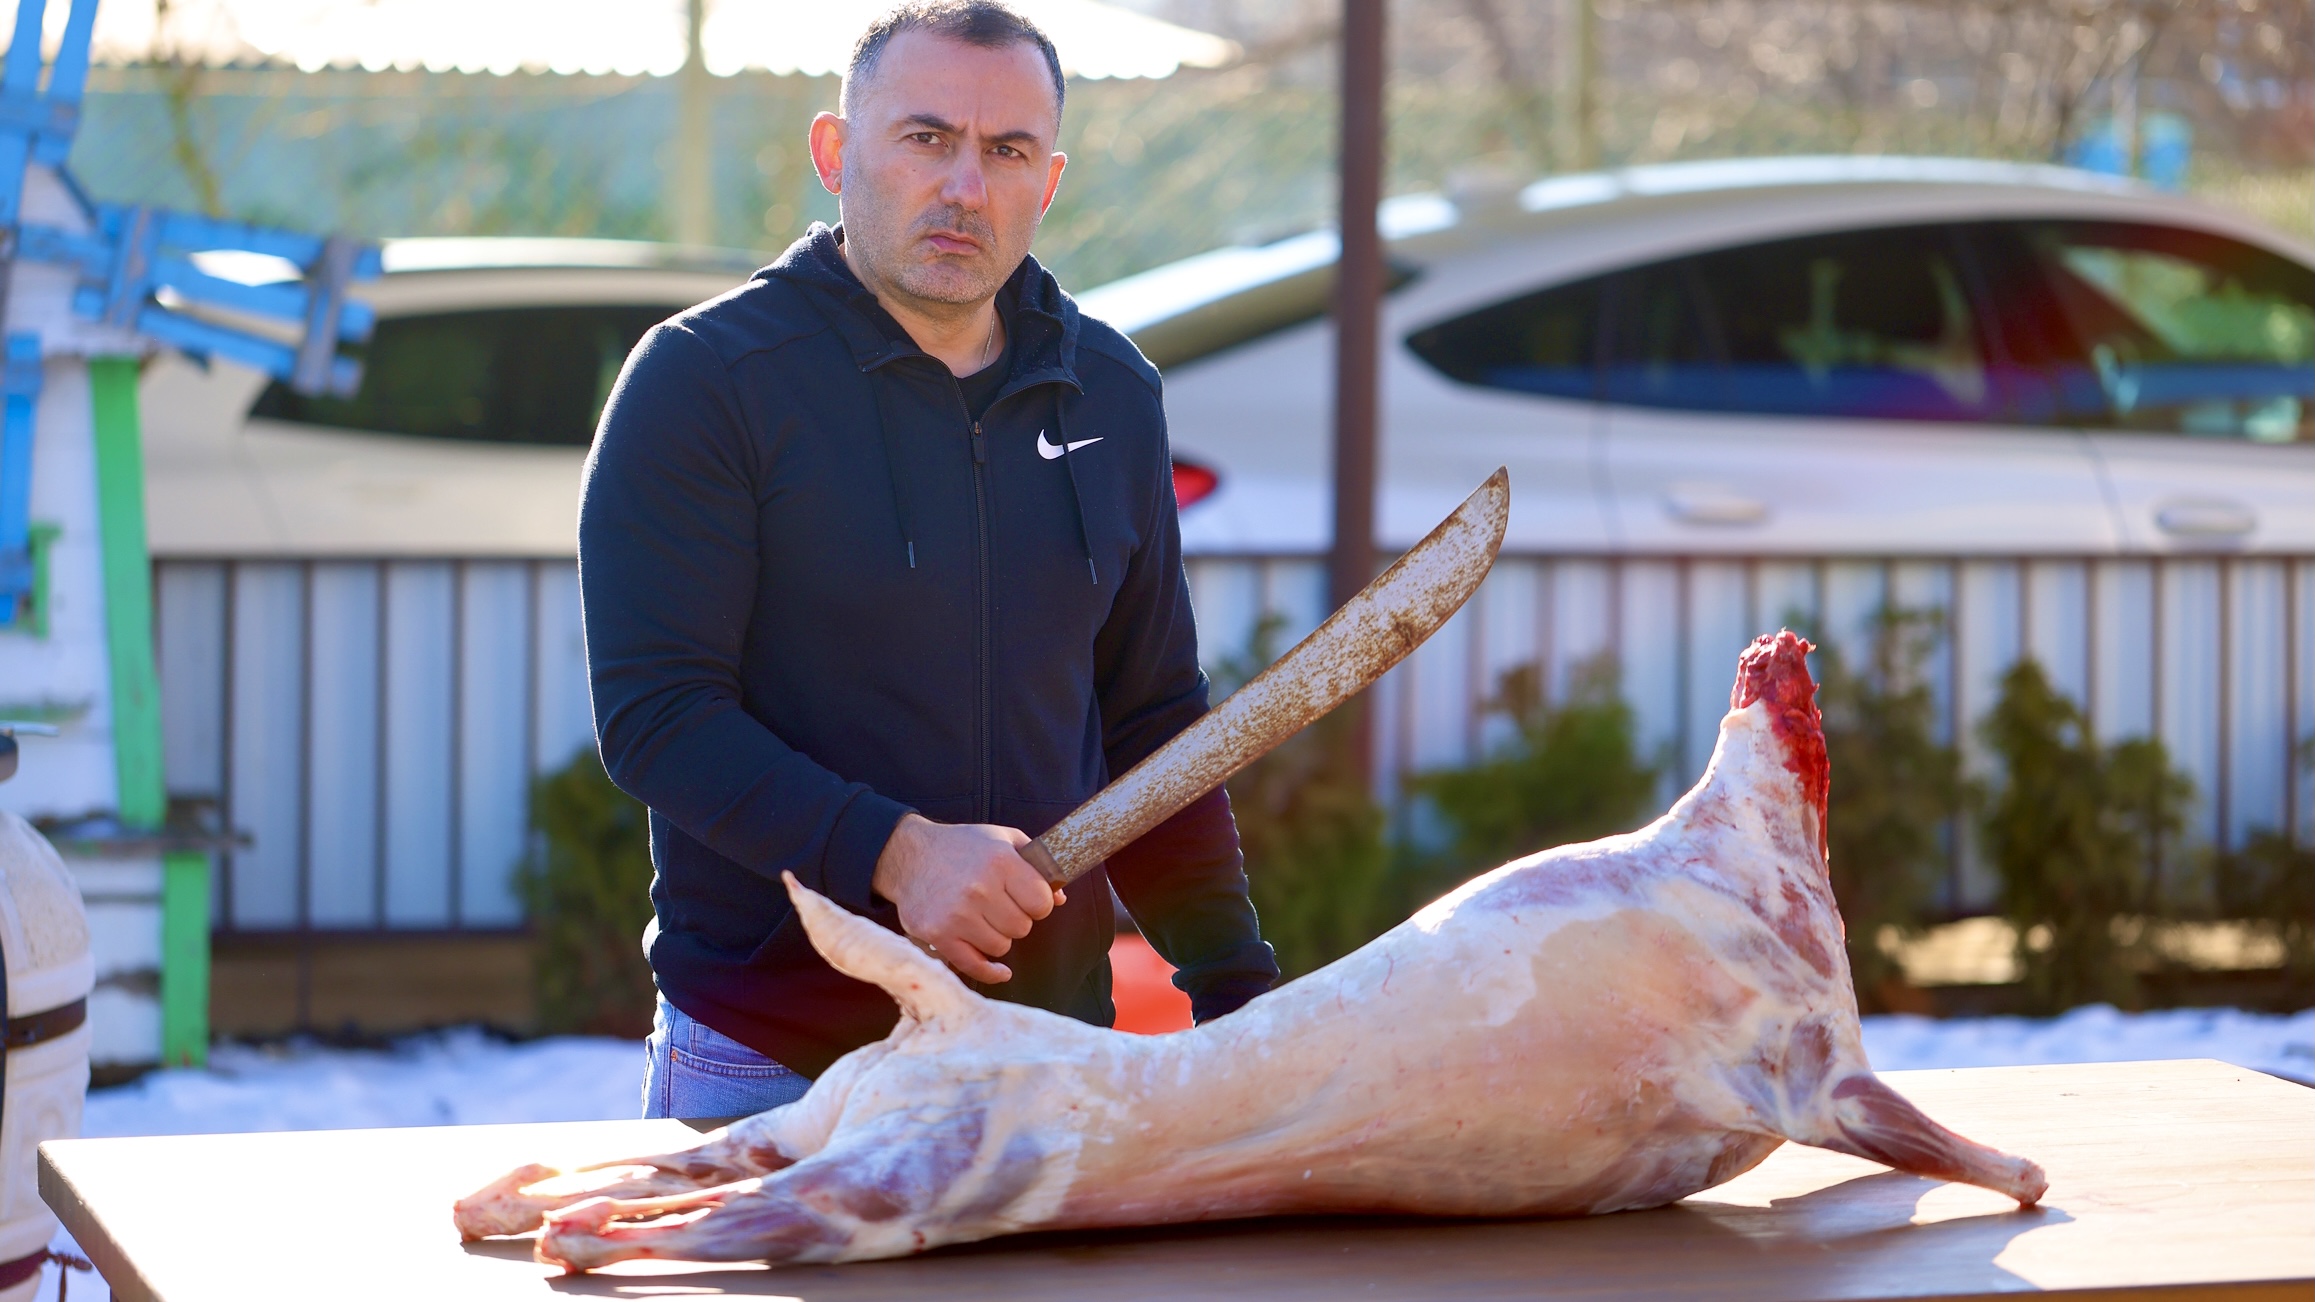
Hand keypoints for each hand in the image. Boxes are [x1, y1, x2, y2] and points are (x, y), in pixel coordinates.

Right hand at [871, 814, 1064, 982]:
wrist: (909, 856)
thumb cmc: (961, 846)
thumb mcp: (1002, 839)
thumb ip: (1036, 863)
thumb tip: (1060, 898)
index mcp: (1000, 862)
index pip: (1041, 903)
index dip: (1038, 903)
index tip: (1027, 899)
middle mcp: (979, 889)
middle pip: (1022, 928)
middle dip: (1016, 919)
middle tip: (1000, 907)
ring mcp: (957, 915)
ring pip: (1000, 947)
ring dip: (997, 937)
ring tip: (983, 919)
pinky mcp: (939, 935)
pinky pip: (975, 967)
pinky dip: (990, 972)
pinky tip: (1000, 970)